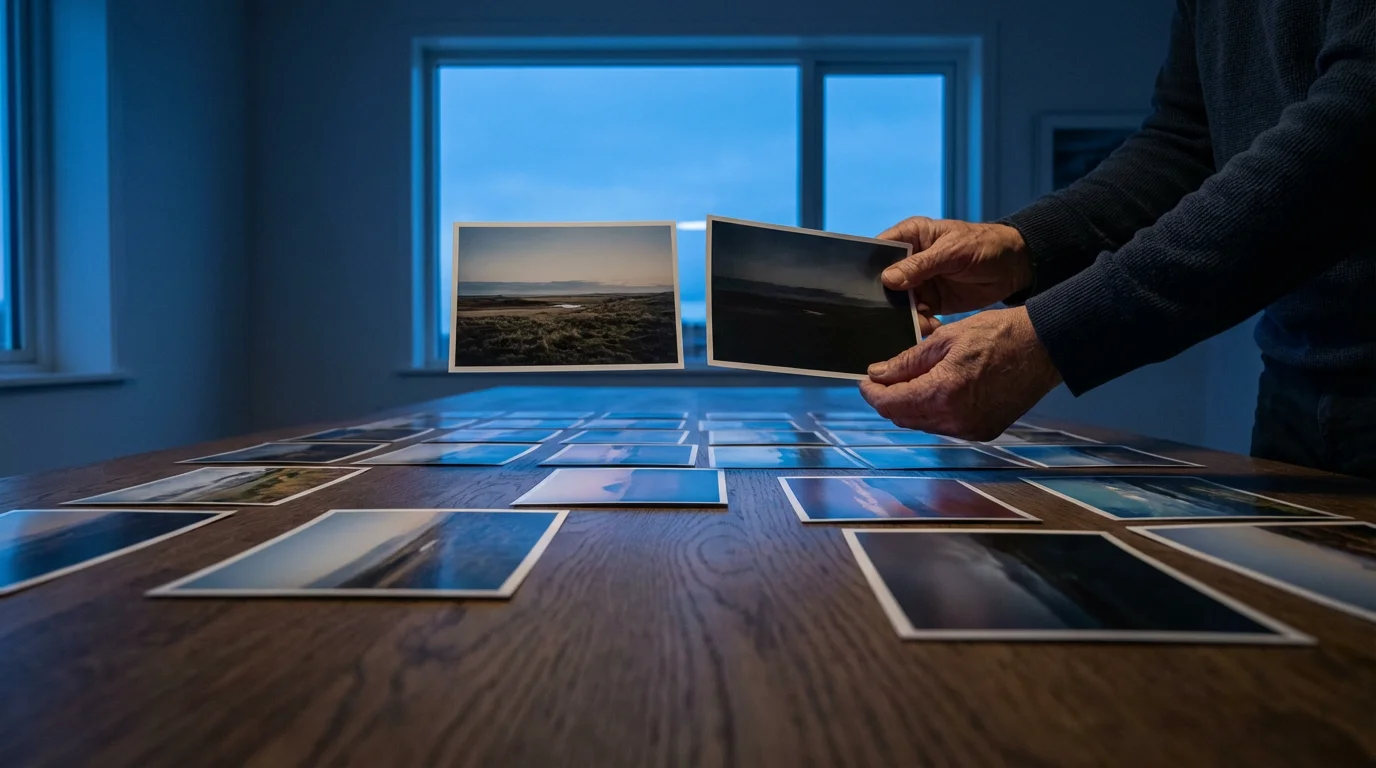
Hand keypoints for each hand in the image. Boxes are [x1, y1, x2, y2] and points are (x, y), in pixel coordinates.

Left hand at [860, 307, 1061, 440]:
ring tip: (907, 383)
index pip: (890, 404)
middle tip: (881, 380)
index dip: (872, 393)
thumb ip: (907, 361)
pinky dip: (933, 412)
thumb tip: (878, 373)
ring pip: (924, 424)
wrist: (1044, 347)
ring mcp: (971, 429)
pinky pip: (946, 426)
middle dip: (888, 400)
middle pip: (904, 418)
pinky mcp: (984, 430)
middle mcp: (955, 419)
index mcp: (942, 393)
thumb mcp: (945, 338)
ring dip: (910, 407)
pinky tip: (933, 392)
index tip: (864, 381)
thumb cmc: (999, 334)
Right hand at [878, 217, 1033, 314]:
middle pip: (884, 280)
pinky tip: (929, 326)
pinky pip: (916, 315)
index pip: (881, 249)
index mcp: (911, 236)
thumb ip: (921, 265)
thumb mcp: (952, 251)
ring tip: (918, 321)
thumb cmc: (984, 246)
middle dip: (884, 297)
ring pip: (898, 302)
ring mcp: (919, 282)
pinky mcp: (930, 301)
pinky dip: (919, 323)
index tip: (864, 286)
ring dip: (903, 314)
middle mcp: (909, 259)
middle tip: (887, 312)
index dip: (869, 266)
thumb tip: (887, 279)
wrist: (1013, 268)